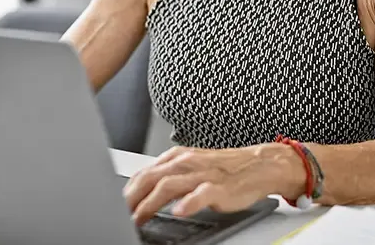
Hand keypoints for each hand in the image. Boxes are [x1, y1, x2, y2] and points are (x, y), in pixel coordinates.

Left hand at [122, 144, 302, 224]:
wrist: (259, 164)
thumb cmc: (225, 168)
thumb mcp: (192, 166)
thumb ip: (169, 176)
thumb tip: (142, 191)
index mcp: (178, 157)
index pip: (144, 172)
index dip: (128, 190)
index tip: (115, 205)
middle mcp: (187, 162)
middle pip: (151, 178)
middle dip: (132, 197)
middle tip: (120, 214)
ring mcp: (203, 174)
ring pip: (170, 185)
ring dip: (151, 202)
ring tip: (139, 217)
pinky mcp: (219, 187)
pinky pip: (201, 194)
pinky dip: (188, 203)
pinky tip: (178, 212)